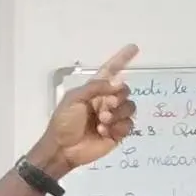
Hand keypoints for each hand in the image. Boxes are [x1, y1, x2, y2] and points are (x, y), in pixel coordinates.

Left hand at [36, 44, 139, 173]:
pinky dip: (118, 127)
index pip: (110, 71)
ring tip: (102, 121)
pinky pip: (129, 125)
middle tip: (104, 107)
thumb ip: (95, 87)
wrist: (62, 148)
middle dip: (117, 97)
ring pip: (130, 107)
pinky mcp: (117, 133)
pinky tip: (104, 131)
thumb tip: (118, 83)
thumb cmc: (64, 122)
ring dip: (117, 113)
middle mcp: (106, 101)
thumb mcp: (73, 99)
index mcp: (94, 90)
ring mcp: (113, 117)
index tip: (134, 47)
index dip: (122, 59)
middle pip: (125, 90)